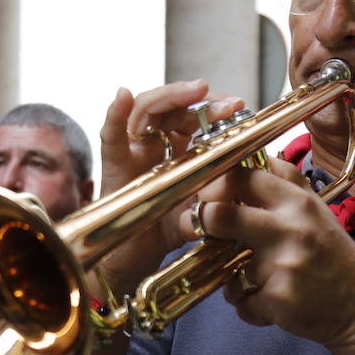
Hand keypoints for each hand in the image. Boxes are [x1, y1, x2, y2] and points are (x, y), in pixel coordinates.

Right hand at [96, 82, 245, 292]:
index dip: (212, 107)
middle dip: (198, 99)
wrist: (133, 264)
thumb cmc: (163, 234)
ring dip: (169, 96)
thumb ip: (218, 199)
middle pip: (170, 107)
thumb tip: (244, 188)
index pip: (192, 116)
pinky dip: (115, 115)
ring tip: (194, 90)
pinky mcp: (112, 168)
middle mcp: (152, 146)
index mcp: (175, 150)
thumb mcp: (200, 212)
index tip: (239, 107)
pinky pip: (110, 138)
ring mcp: (130, 153)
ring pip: (144, 111)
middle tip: (227, 103)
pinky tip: (122, 96)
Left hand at [184, 159, 354, 346]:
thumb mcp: (317, 212)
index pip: (243, 177)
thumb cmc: (335, 258)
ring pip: (227, 267)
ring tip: (261, 282)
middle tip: (203, 230)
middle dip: (202, 222)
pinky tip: (272, 303)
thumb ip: (287, 185)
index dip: (216, 185)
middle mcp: (289, 229)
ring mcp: (281, 265)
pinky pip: (240, 301)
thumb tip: (256, 159)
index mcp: (298, 202)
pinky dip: (249, 306)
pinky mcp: (276, 299)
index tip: (208, 197)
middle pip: (220, 215)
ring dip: (235, 279)